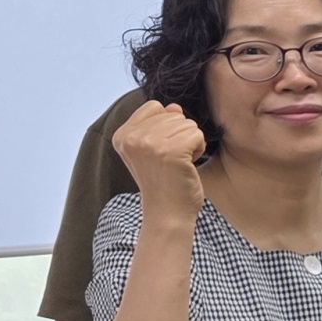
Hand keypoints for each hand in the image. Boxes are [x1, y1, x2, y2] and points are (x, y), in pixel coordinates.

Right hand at [111, 99, 207, 222]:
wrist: (167, 213)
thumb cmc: (163, 182)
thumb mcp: (154, 150)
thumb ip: (159, 125)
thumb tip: (174, 106)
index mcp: (122, 135)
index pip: (154, 107)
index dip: (166, 126)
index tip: (161, 151)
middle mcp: (132, 138)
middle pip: (173, 114)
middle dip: (180, 135)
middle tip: (172, 161)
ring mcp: (150, 144)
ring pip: (187, 123)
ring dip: (190, 143)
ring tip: (178, 164)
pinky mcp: (171, 151)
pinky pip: (197, 135)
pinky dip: (199, 149)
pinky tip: (187, 166)